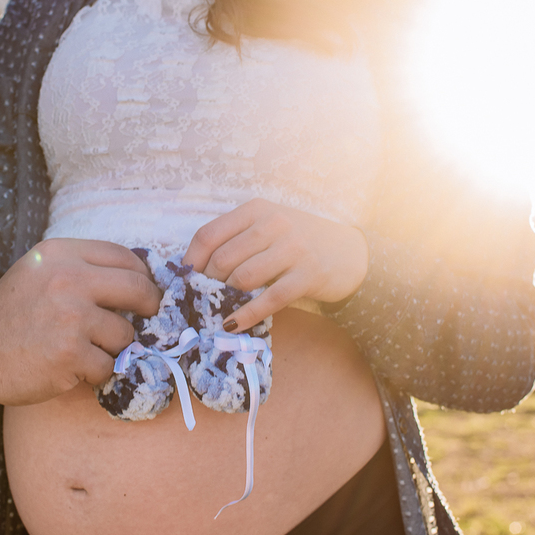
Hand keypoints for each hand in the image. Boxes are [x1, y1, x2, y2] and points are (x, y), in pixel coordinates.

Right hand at [0, 238, 161, 404]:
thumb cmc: (9, 310)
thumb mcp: (39, 269)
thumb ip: (80, 267)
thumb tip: (135, 278)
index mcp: (62, 254)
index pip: (124, 257)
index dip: (142, 276)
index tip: (143, 292)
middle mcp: (70, 280)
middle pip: (138, 290)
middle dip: (150, 306)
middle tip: (148, 318)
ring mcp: (72, 318)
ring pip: (125, 334)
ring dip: (115, 346)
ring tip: (89, 348)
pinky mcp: (71, 354)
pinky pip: (108, 365)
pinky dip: (96, 371)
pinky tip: (73, 367)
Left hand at [182, 199, 368, 332]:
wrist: (351, 252)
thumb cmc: (299, 241)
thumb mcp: (268, 227)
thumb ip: (237, 239)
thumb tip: (194, 271)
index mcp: (256, 209)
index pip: (209, 234)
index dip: (190, 261)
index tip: (183, 280)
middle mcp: (274, 223)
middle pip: (222, 258)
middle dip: (205, 284)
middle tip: (199, 300)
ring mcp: (293, 248)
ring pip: (243, 278)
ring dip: (224, 299)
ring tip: (215, 310)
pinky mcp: (309, 274)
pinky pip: (270, 298)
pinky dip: (247, 315)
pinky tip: (232, 325)